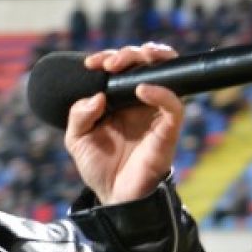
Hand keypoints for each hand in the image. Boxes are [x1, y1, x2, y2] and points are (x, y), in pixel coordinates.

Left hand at [63, 44, 184, 204]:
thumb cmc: (99, 168)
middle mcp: (140, 102)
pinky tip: (141, 89)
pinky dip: (162, 92)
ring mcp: (155, 114)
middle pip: (147, 62)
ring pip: (167, 74)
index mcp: (119, 100)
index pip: (122, 67)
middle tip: (111, 63)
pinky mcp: (168, 131)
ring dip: (152, 58)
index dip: (109, 57)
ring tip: (130, 61)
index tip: (91, 64)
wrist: (114, 198)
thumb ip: (78, 115)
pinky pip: (174, 106)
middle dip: (130, 53)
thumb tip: (97, 96)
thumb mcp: (77, 139)